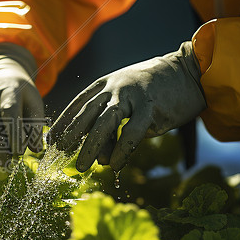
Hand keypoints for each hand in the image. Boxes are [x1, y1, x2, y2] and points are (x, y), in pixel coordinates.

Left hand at [47, 41, 205, 171]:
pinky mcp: (152, 106)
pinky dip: (122, 150)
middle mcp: (115, 87)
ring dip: (91, 146)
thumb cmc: (156, 91)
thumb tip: (100, 158)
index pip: (78, 103)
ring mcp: (132, 95)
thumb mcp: (127, 102)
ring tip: (81, 167)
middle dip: (71, 134)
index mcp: (105, 84)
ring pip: (105, 122)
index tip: (51, 140)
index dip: (63, 122)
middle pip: (86, 113)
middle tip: (60, 153)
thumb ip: (113, 126)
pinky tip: (114, 165)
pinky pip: (132, 131)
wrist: (189, 72)